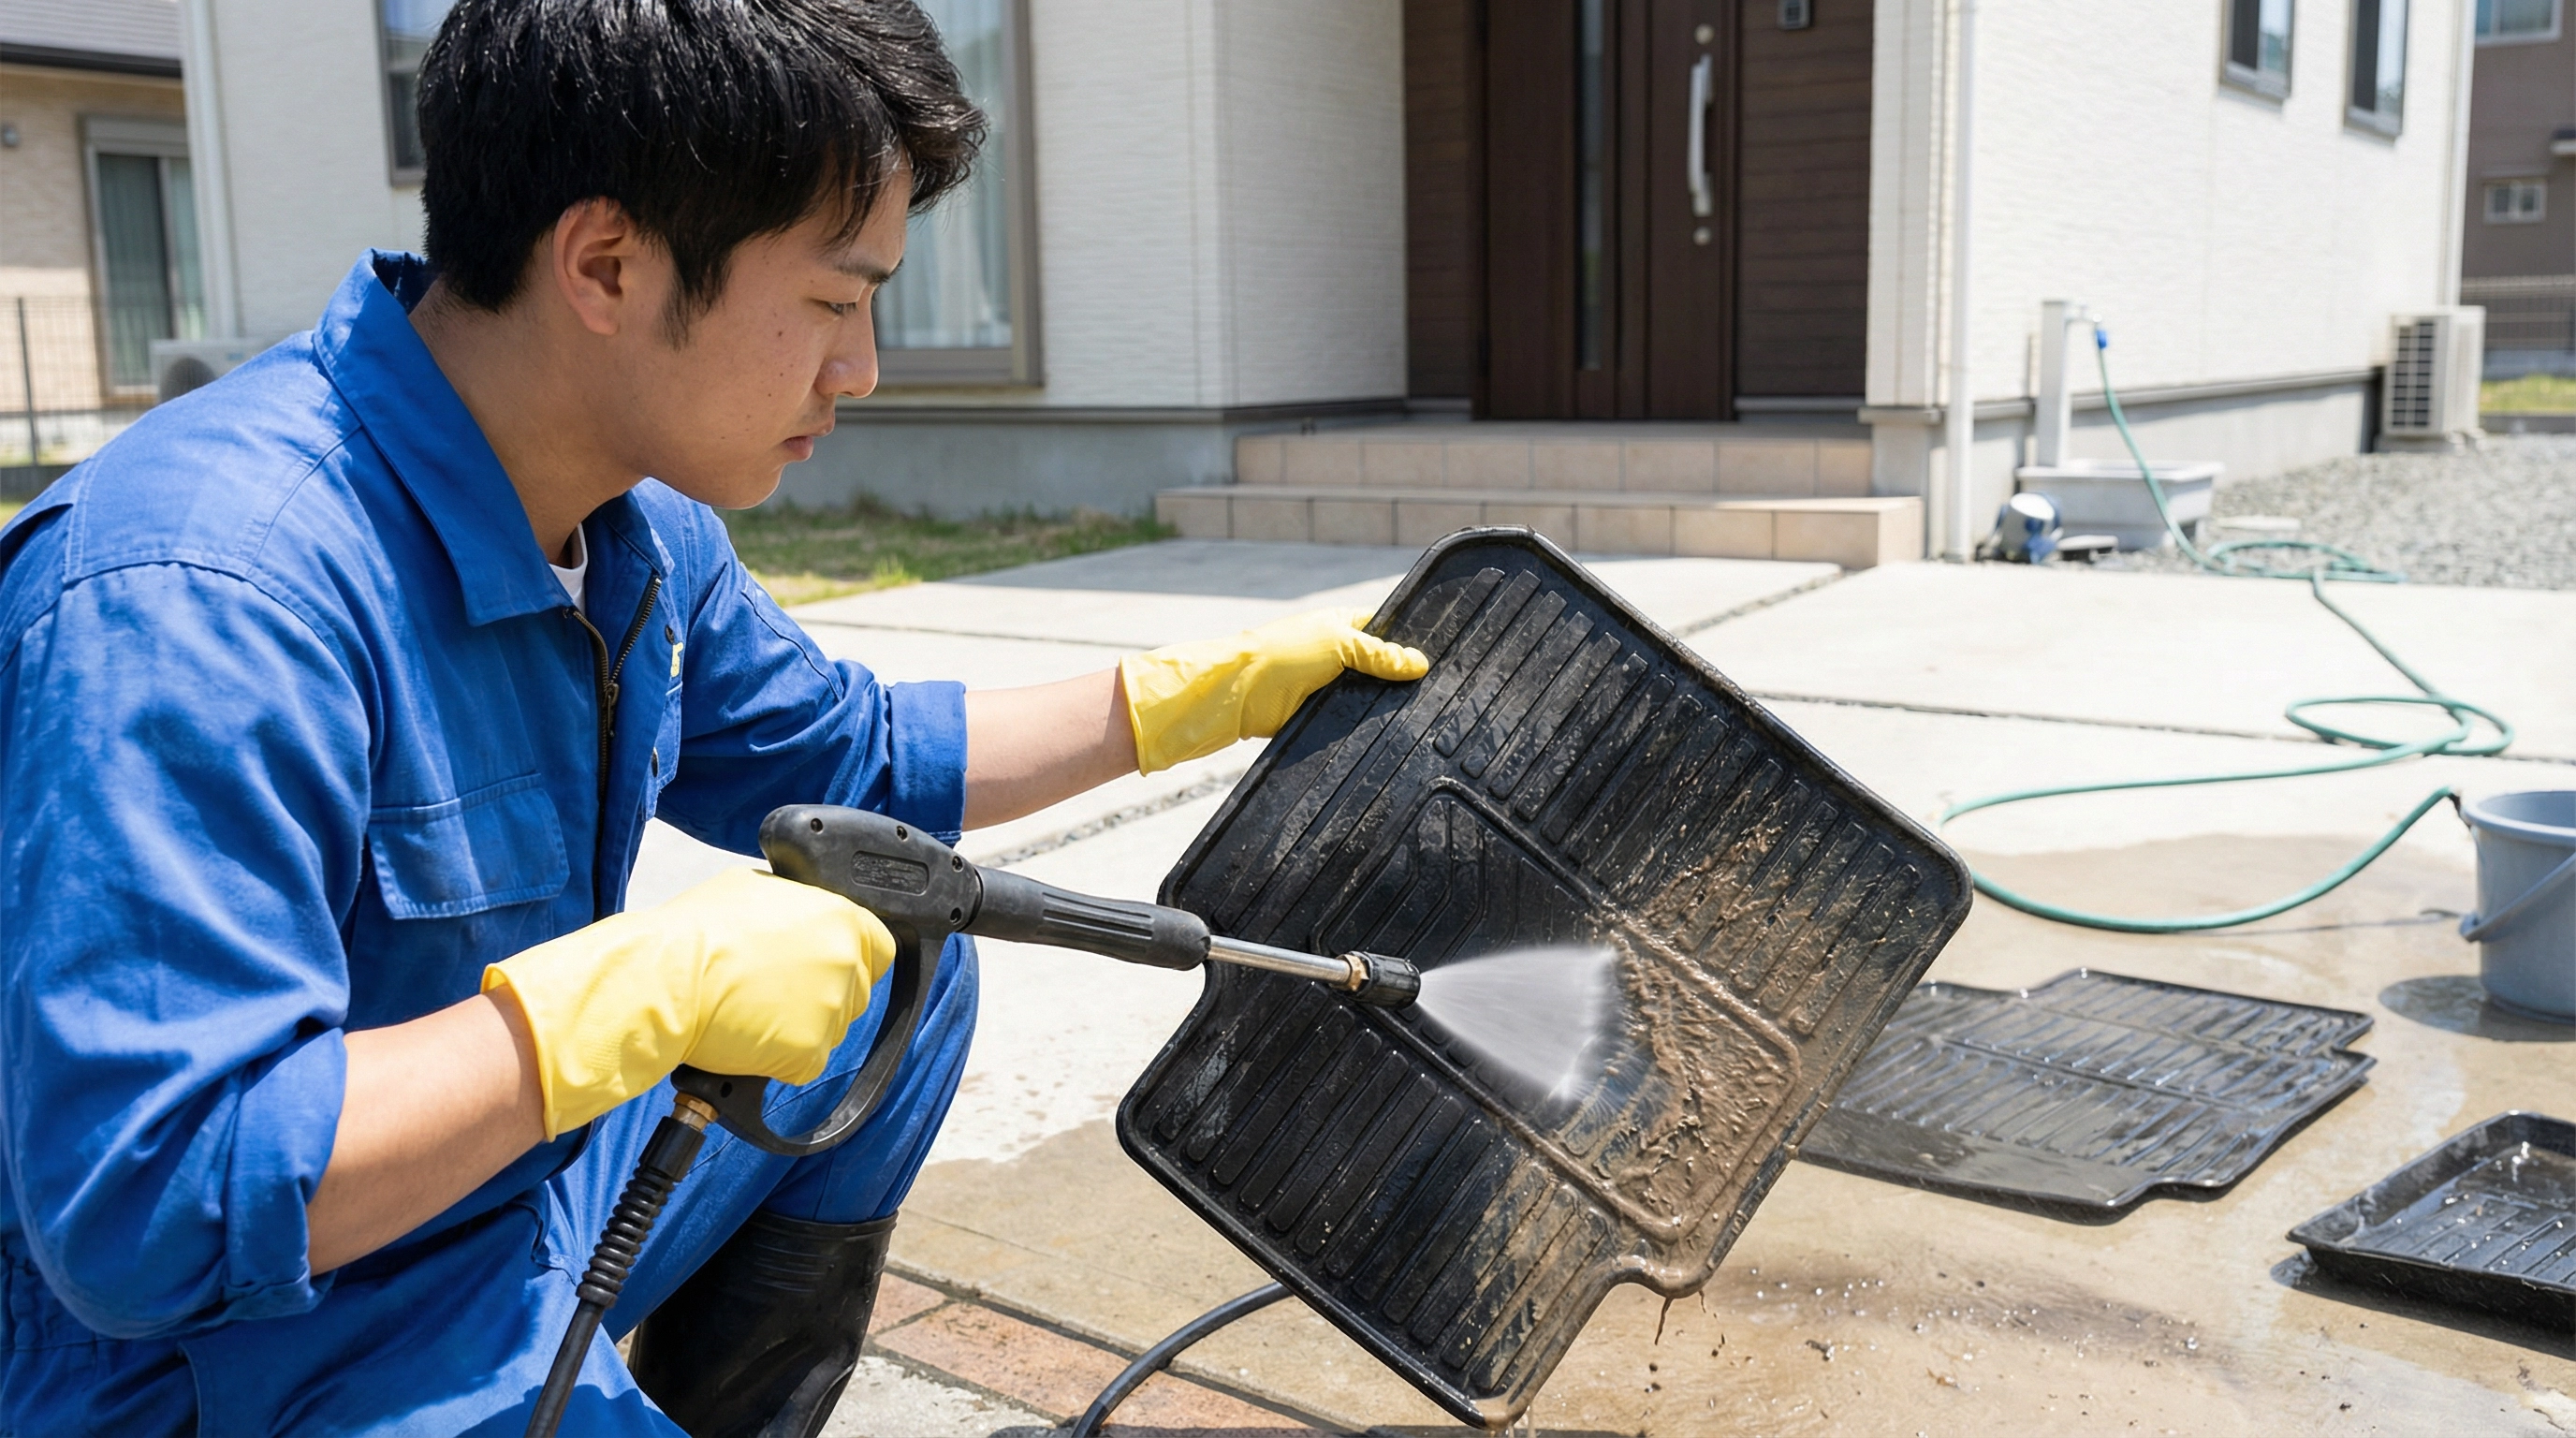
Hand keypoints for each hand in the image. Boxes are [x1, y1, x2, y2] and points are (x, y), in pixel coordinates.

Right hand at [481, 868, 894, 1136]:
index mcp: (840, 918)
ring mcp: (830, 1010)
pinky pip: (805, 1064)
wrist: (662, 981)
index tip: (827, 969)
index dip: (854, 959)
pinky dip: (780, 1060)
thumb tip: (797, 911)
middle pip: (856, 992)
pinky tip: (747, 1038)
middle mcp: (845, 963)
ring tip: (750, 1012)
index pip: (880, 947)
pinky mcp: (808, 1053)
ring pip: (830, 1030)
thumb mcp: (752, 889)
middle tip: (774, 993)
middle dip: (823, 996)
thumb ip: (793, 904)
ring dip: (800, 1028)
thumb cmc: (693, 933)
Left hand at [1120, 607, 1429, 773]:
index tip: (1443, 656)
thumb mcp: (1340, 644)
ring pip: (1369, 695)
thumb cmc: (1284, 654)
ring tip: (1426, 712)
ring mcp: (1332, 685)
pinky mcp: (1323, 714)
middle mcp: (1340, 654)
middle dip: (1402, 678)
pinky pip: (1353, 718)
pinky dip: (1367, 723)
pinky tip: (1394, 730)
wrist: (1240, 694)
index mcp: (1343, 624)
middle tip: (1440, 690)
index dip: (1410, 640)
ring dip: (1385, 703)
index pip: (1387, 629)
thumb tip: (1420, 664)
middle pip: (1382, 667)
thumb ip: (1381, 655)